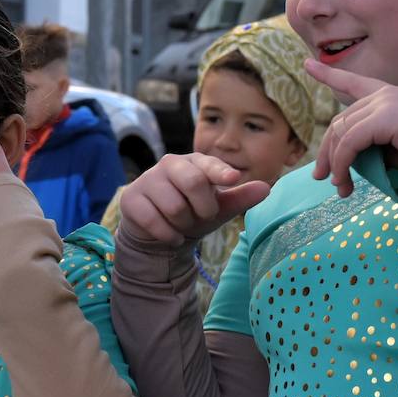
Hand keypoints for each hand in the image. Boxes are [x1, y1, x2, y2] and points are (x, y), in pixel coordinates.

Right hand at [119, 152, 269, 246]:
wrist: (159, 232)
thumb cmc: (193, 213)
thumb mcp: (220, 208)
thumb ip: (241, 198)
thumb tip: (266, 188)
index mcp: (194, 162)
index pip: (209, 164)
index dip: (221, 172)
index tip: (233, 179)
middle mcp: (170, 164)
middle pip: (192, 182)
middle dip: (203, 208)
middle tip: (203, 216)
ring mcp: (148, 179)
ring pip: (174, 206)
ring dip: (184, 224)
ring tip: (182, 224)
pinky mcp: (131, 198)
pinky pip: (154, 220)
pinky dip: (168, 234)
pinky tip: (170, 235)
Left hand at [305, 59, 397, 197]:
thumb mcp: (396, 149)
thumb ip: (372, 144)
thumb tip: (347, 158)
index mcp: (392, 96)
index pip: (354, 82)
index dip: (329, 74)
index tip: (307, 64)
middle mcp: (387, 93)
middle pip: (341, 120)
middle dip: (329, 151)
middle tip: (323, 178)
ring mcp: (386, 101)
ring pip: (342, 131)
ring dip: (336, 162)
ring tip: (339, 186)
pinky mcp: (386, 115)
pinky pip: (350, 140)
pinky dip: (343, 162)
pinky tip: (344, 179)